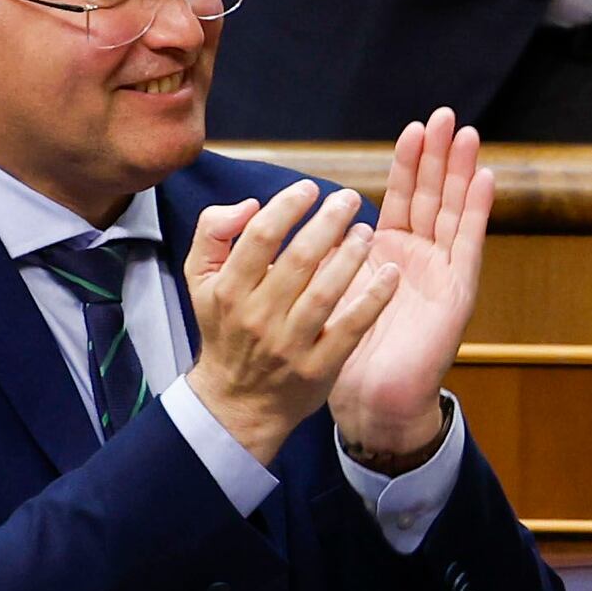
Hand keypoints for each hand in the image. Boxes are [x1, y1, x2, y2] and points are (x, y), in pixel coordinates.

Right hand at [180, 180, 393, 461]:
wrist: (236, 401)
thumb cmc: (225, 328)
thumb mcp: (199, 279)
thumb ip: (213, 231)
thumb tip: (250, 204)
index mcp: (229, 290)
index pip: (261, 237)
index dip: (287, 206)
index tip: (309, 189)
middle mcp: (258, 316)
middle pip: (299, 260)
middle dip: (327, 223)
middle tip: (348, 199)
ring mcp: (289, 345)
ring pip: (325, 292)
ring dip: (351, 256)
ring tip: (366, 231)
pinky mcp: (318, 368)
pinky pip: (350, 328)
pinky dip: (373, 300)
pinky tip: (391, 274)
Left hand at [326, 115, 490, 468]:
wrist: (370, 398)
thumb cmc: (344, 348)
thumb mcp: (326, 288)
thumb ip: (322, 251)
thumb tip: (305, 212)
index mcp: (388, 252)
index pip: (402, 196)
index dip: (408, 163)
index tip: (412, 127)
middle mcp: (419, 257)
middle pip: (432, 195)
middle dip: (438, 155)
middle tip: (444, 115)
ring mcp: (442, 272)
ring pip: (453, 210)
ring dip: (460, 172)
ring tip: (466, 133)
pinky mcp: (457, 291)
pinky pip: (468, 243)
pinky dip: (478, 209)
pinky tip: (484, 177)